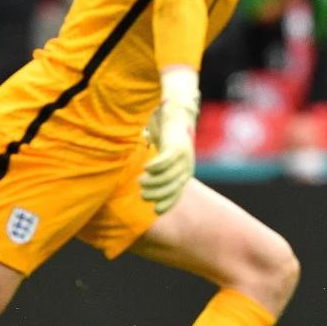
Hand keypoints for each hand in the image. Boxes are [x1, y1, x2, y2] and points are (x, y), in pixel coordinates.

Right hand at [139, 69, 199, 213]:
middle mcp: (187, 167)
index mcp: (184, 173)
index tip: (155, 211)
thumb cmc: (166, 138)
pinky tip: (145, 168)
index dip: (166, 203)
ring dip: (153, 182)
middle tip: (142, 194)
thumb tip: (139, 184)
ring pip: (168, 176)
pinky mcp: (177, 146)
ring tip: (140, 182)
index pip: (176, 194)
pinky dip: (155, 166)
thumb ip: (156, 171)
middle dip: (156, 194)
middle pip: (172, 187)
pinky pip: (166, 161)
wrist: (176, 114)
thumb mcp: (163, 158)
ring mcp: (184, 157)